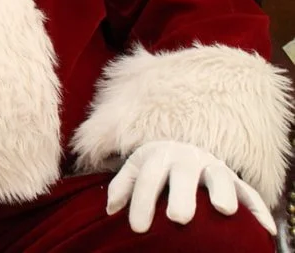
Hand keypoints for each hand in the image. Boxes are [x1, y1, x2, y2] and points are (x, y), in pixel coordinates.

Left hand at [106, 140, 274, 234]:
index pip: (147, 179)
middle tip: (178, 217)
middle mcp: (186, 159)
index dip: (141, 203)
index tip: (137, 228)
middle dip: (181, 195)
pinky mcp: (233, 178)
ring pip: (219, 176)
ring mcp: (212, 167)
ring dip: (222, 191)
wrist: (182, 148)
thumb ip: (122, 187)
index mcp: (158, 156)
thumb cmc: (156, 166)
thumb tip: (111, 209)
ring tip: (223, 210)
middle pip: (183, 175)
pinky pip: (248, 191)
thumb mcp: (136, 169)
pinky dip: (257, 207)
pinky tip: (266, 227)